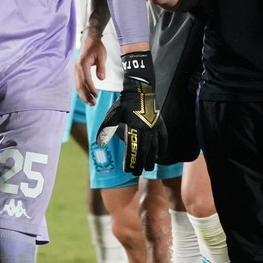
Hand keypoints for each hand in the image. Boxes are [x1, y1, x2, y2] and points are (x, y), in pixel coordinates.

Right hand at [75, 27, 107, 104]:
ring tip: (91, 103)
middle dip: (86, 96)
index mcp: (83, 64)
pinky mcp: (77, 71)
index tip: (96, 95)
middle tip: (93, 104)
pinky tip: (87, 96)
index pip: (86, 79)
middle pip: (80, 85)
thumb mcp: (102, 56)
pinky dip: (82, 91)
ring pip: (78, 86)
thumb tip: (101, 79)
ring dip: (83, 95)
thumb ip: (101, 68)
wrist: (89, 40)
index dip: (91, 88)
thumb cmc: (96, 47)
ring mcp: (76, 70)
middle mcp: (77, 68)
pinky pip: (78, 83)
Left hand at [96, 51, 165, 174]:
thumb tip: (99, 142)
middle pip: (144, 151)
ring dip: (152, 159)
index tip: (127, 170)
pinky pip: (164, 139)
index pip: (132, 148)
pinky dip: (163, 148)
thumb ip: (107, 128)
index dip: (130, 160)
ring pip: (155, 147)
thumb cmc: (124, 103)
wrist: (140, 90)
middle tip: (136, 173)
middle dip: (140, 163)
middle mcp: (146, 128)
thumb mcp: (113, 114)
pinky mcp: (161, 124)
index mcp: (133, 127)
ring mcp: (155, 127)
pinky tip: (160, 157)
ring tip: (148, 168)